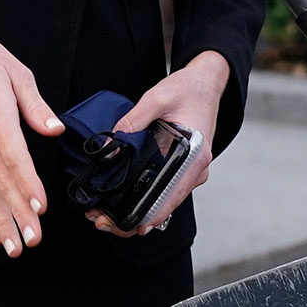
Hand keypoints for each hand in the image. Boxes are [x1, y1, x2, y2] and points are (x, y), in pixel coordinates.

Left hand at [98, 51, 228, 236]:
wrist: (205, 83)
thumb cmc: (188, 90)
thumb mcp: (156, 98)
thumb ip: (132, 120)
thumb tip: (110, 144)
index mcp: (194, 157)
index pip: (169, 199)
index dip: (144, 216)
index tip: (119, 223)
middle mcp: (195, 170)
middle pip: (164, 207)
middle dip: (132, 218)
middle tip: (100, 221)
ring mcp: (191, 171)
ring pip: (164, 203)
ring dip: (137, 211)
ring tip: (104, 215)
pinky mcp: (184, 168)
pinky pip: (165, 191)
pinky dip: (146, 200)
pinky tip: (123, 203)